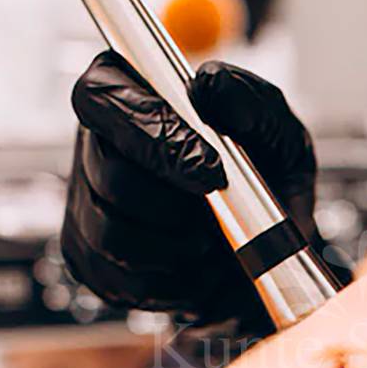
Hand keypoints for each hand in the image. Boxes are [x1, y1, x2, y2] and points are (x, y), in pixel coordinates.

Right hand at [62, 51, 317, 326]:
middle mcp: (98, 148)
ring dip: (176, 246)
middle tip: (216, 212)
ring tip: (208, 238)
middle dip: (173, 203)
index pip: (101, 95)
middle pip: (108, 174)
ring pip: (112, 235)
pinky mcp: (92, 263)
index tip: (208, 167)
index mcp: (132, 97)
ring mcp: (87, 208)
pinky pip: (122, 281)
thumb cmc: (266, 183)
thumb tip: (209, 85)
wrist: (270, 253)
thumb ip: (252, 101)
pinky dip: (173, 283)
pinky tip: (194, 266)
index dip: (148, 129)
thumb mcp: (279, 135)